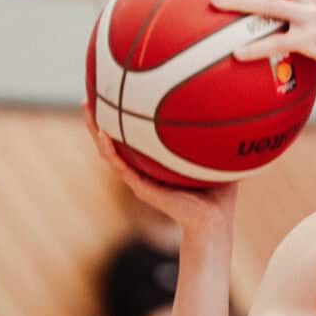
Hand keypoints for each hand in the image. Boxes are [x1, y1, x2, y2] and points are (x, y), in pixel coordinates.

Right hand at [83, 104, 238, 231]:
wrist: (214, 221)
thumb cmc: (218, 190)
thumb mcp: (215, 154)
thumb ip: (215, 133)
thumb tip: (227, 102)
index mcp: (155, 163)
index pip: (133, 137)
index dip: (121, 117)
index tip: (113, 95)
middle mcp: (143, 169)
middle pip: (115, 141)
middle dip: (100, 119)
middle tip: (89, 96)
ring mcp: (139, 179)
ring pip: (109, 152)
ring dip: (96, 130)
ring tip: (88, 107)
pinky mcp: (141, 188)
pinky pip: (120, 166)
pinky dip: (109, 150)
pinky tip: (103, 134)